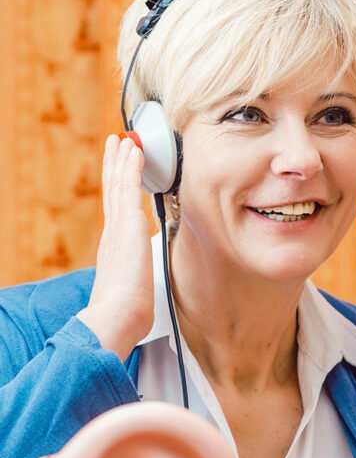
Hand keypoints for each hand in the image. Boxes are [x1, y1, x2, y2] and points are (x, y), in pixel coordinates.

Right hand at [76, 135, 153, 360]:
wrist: (117, 316)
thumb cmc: (127, 312)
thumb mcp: (133, 291)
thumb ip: (135, 282)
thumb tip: (141, 291)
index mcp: (114, 248)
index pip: (115, 211)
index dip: (116, 189)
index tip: (118, 173)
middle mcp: (113, 235)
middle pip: (112, 192)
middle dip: (115, 166)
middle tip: (116, 144)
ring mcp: (118, 229)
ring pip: (118, 185)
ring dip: (122, 161)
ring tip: (124, 140)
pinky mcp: (128, 225)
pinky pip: (128, 188)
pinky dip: (130, 168)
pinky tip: (134, 152)